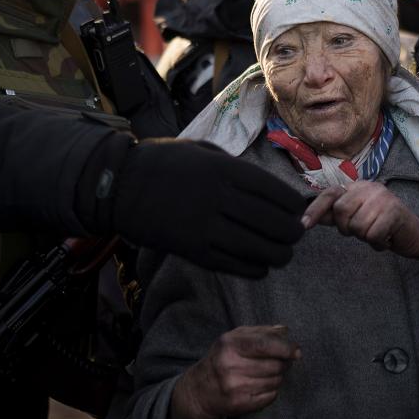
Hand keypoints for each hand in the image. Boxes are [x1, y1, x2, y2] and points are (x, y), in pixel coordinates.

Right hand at [110, 139, 304, 276]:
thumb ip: (235, 166)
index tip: (299, 210)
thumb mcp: (202, 150)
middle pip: (273, 223)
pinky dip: (255, 269)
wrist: (119, 185)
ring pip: (259, 249)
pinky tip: (261, 266)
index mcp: (225, 170)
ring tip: (282, 253)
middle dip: (292, 233)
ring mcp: (205, 227)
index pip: (275, 192)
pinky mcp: (193, 251)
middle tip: (295, 235)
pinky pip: (234, 265)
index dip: (294, 205)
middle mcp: (219, 198)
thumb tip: (270, 187)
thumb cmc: (164, 163)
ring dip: (278, 254)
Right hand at [170, 325, 300, 418]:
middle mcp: (230, 365)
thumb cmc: (223, 358)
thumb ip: (262, 332)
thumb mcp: (236, 338)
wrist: (200, 389)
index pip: (265, 345)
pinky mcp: (239, 404)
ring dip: (278, 377)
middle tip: (281, 361)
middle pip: (275, 365)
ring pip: (275, 381)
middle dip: (284, 363)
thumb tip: (285, 331)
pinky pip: (270, 397)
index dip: (285, 348)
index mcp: (230, 344)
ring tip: (268, 373)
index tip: (296, 351)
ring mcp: (234, 387)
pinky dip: (271, 391)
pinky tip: (260, 385)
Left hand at [302, 181, 418, 268]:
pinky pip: (372, 235)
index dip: (315, 209)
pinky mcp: (394, 211)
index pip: (330, 194)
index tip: (302, 225)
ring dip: (366, 237)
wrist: (414, 236)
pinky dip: (378, 243)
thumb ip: (335, 216)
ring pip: (357, 226)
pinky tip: (387, 238)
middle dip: (348, 228)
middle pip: (341, 211)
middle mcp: (369, 187)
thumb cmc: (382, 227)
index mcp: (358, 187)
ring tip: (378, 233)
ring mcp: (383, 197)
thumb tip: (307, 217)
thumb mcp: (356, 219)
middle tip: (363, 231)